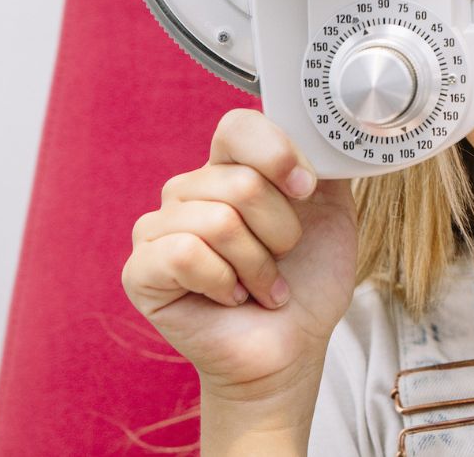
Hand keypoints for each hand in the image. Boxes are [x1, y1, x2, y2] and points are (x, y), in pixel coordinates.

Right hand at [122, 109, 358, 398]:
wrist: (293, 345)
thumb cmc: (308, 280)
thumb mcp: (332, 210)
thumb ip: (324, 162)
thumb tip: (323, 131)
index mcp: (230, 168)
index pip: (238, 127)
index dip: (278, 155)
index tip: (306, 191)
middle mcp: (189, 190)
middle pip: (241, 183)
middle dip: (281, 232)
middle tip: (282, 258)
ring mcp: (159, 229)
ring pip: (219, 221)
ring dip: (258, 264)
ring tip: (261, 283)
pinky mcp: (141, 271)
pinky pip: (186, 254)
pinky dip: (224, 283)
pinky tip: (229, 297)